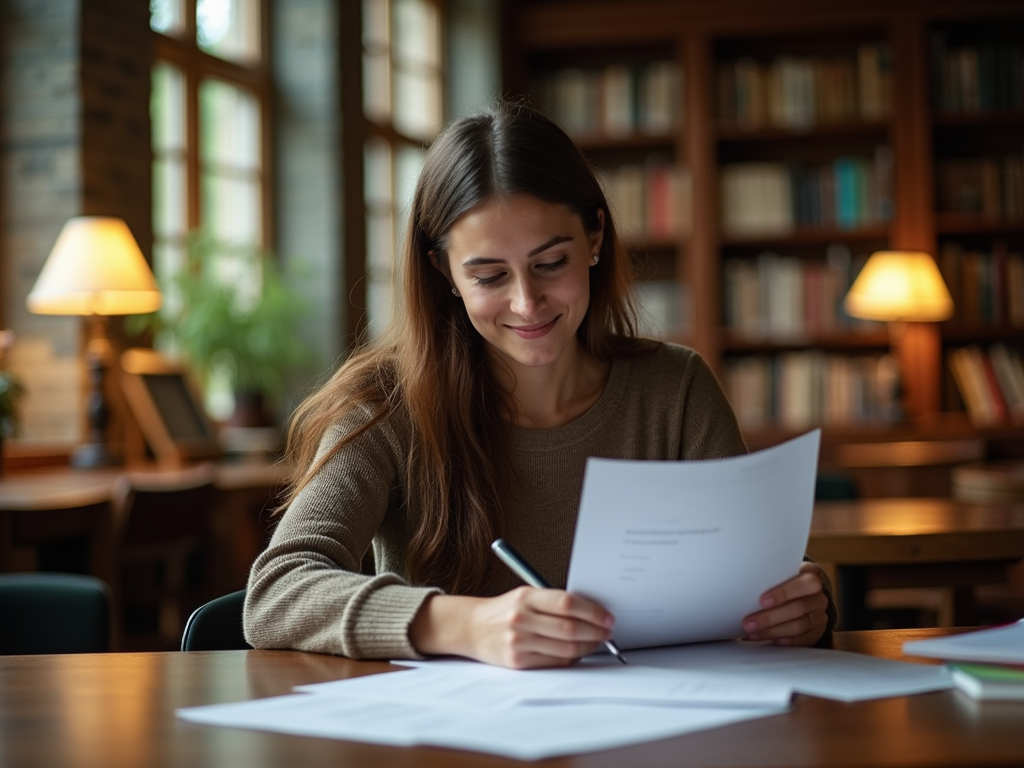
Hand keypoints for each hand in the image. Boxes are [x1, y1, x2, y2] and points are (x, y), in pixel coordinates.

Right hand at [409, 587, 614, 668]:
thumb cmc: (503, 610)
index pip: (567, 603)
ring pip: (565, 648)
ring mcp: (519, 642)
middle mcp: (521, 618)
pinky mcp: (518, 661)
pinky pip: (554, 662)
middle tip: (607, 631)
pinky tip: (577, 652)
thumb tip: (590, 612)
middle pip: (570, 628)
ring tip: (596, 641)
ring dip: (588, 646)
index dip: (592, 611)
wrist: (471, 627)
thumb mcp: (524, 595)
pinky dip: (571, 658)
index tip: (607, 616)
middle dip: (595, 631)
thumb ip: (552, 602)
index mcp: (525, 597)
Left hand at [742, 562, 828, 646]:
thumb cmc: (786, 582)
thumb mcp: (782, 574)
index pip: (805, 583)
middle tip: (748, 623)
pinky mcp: (817, 631)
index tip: (761, 601)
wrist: (805, 594)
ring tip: (753, 633)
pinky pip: (803, 639)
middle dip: (770, 617)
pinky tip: (771, 640)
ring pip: (798, 626)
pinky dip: (785, 640)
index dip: (784, 592)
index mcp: (811, 575)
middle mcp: (819, 596)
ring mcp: (819, 615)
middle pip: (798, 608)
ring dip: (772, 631)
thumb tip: (743, 586)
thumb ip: (771, 578)